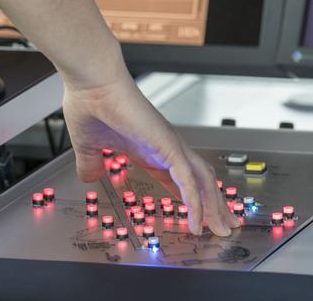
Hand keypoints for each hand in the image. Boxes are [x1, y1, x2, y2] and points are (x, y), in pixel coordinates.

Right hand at [62, 76, 239, 235]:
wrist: (92, 82)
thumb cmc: (90, 103)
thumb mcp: (88, 146)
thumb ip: (91, 163)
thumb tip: (89, 177)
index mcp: (149, 148)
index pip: (179, 179)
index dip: (190, 199)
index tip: (198, 215)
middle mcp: (166, 147)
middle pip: (200, 180)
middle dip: (213, 205)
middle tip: (224, 224)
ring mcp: (170, 146)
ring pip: (202, 182)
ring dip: (212, 207)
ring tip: (220, 228)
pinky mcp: (168, 146)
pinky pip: (188, 182)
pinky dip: (195, 204)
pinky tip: (197, 222)